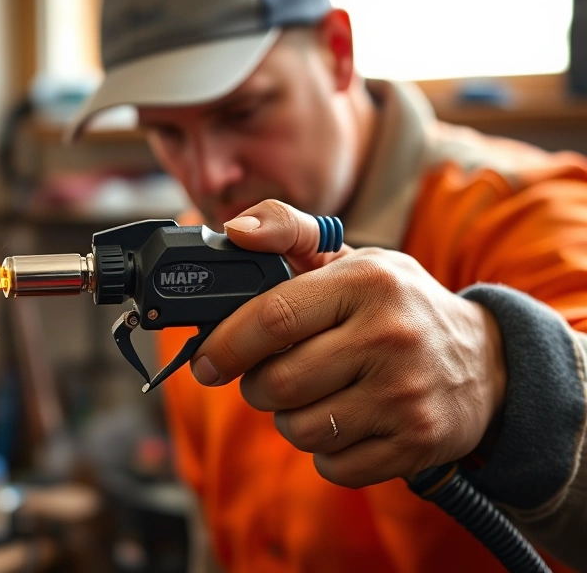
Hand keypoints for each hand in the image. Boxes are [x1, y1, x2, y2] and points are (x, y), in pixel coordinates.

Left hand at [191, 200, 507, 487]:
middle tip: (269, 374)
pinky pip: (332, 464)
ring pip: (298, 429)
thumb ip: (289, 233)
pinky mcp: (414, 444)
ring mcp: (405, 396)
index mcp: (368, 283)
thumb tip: (234, 230)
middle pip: (277, 383)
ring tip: (316, 394)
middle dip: (256, 385)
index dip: (225, 344)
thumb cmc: (399, 308)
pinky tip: (347, 421)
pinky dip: (325, 450)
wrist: (489, 364)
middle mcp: (391, 338)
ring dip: (290, 418)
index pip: (273, 317)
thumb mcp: (354, 261)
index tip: (204, 361)